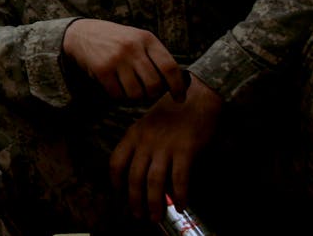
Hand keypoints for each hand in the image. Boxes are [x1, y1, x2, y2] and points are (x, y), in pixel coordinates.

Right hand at [62, 19, 186, 101]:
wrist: (81, 33)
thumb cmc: (116, 41)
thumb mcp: (138, 39)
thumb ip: (155, 57)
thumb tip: (176, 85)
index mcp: (146, 38)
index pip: (170, 67)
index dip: (178, 87)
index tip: (179, 98)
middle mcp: (132, 47)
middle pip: (154, 84)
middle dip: (153, 94)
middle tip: (148, 93)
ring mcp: (116, 58)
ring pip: (136, 93)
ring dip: (135, 97)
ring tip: (130, 89)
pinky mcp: (102, 69)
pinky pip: (117, 94)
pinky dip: (118, 96)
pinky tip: (116, 86)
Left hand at [109, 73, 221, 219]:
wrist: (196, 95)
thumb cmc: (172, 111)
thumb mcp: (148, 124)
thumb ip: (142, 145)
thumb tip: (142, 171)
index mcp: (133, 134)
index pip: (116, 162)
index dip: (116, 182)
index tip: (120, 194)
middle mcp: (145, 141)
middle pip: (134, 177)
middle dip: (135, 200)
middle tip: (139, 216)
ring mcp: (164, 146)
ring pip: (154, 181)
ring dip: (154, 203)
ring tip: (155, 217)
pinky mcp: (185, 149)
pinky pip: (179, 178)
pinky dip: (179, 194)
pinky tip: (180, 204)